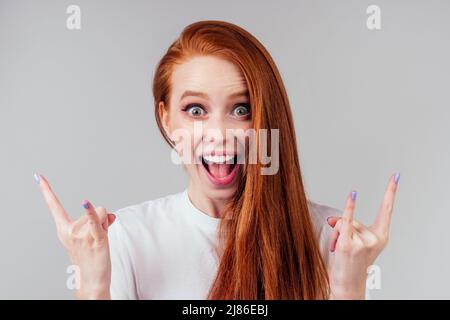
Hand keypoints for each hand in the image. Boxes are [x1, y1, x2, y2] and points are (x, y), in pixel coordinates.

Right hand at [35, 173, 114, 298]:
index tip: (38, 176)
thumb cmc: (91, 256)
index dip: (46, 190)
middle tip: (96, 238)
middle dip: (100, 220)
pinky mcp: (95, 239)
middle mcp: (70, 230)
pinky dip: (93, 213)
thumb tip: (110, 215)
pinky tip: (85, 203)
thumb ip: (98, 220)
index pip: (54, 206)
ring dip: (106, 224)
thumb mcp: (90, 234)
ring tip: (101, 241)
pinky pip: (96, 220)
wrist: (92, 280)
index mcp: (64, 229)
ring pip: (102, 213)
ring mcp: (82, 235)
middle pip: (93, 208)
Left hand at [327, 173, 399, 298]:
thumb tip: (333, 219)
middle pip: (352, 218)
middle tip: (341, 247)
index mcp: (381, 236)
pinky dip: (348, 208)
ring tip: (338, 251)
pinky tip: (353, 194)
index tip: (396, 176)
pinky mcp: (350, 245)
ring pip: (343, 223)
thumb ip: (347, 226)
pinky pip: (345, 223)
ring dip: (335, 235)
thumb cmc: (350, 262)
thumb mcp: (353, 241)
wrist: (348, 284)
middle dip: (342, 229)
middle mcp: (375, 238)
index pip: (387, 210)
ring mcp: (363, 242)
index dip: (391, 192)